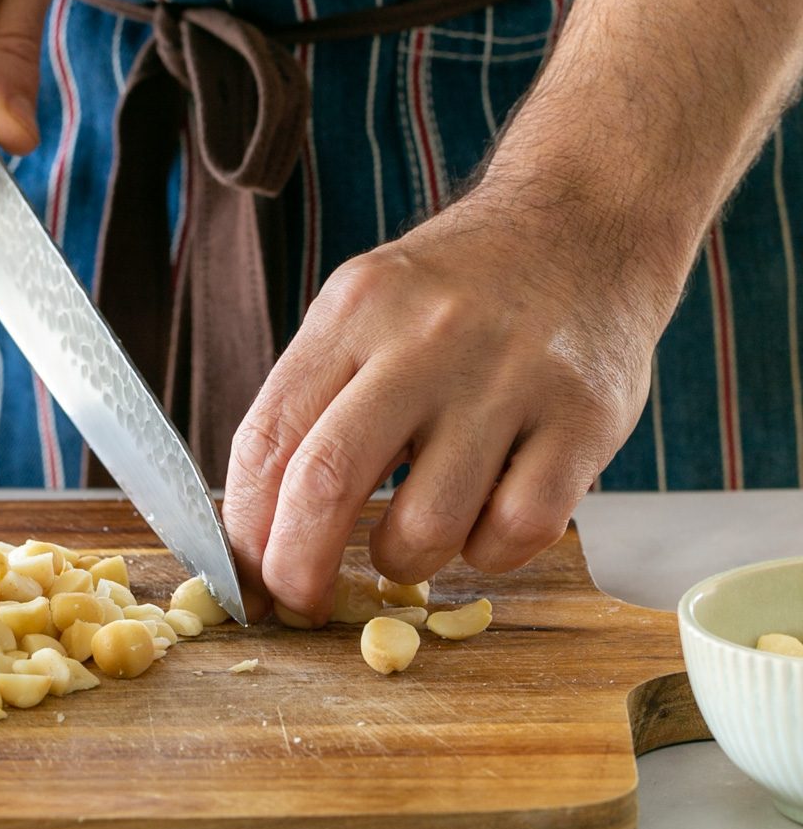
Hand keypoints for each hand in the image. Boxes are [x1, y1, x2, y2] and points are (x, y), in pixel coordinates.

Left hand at [223, 186, 670, 620]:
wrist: (585, 226)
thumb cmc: (462, 289)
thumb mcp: (369, 308)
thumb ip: (316, 398)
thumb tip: (260, 524)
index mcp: (354, 311)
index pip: (266, 437)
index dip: (243, 529)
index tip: (244, 577)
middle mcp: (425, 339)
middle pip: (325, 482)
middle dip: (294, 569)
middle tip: (296, 602)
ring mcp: (508, 378)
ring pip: (426, 526)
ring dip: (403, 560)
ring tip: (413, 534)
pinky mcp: (583, 419)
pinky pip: (518, 531)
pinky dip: (488, 552)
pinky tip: (485, 520)